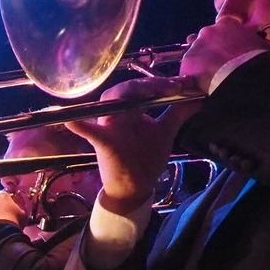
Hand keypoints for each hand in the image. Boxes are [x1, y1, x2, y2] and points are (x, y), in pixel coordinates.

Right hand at [65, 75, 197, 215]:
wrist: (135, 187)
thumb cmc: (144, 158)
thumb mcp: (164, 132)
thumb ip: (177, 113)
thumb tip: (197, 97)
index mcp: (130, 109)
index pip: (143, 87)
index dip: (163, 82)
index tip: (186, 82)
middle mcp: (116, 114)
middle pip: (127, 90)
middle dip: (151, 85)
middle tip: (175, 86)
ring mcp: (108, 128)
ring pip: (111, 104)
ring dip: (129, 94)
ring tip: (151, 90)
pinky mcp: (103, 144)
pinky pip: (91, 133)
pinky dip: (80, 127)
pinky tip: (71, 122)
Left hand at [180, 16, 269, 90]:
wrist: (245, 76)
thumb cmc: (259, 60)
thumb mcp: (263, 45)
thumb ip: (254, 41)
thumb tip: (257, 44)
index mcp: (227, 24)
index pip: (221, 28)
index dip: (224, 40)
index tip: (227, 49)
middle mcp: (207, 31)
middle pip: (204, 40)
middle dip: (209, 50)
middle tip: (217, 64)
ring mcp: (194, 47)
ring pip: (193, 55)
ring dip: (199, 64)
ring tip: (208, 78)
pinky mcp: (186, 64)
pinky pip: (187, 72)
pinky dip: (192, 78)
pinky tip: (200, 87)